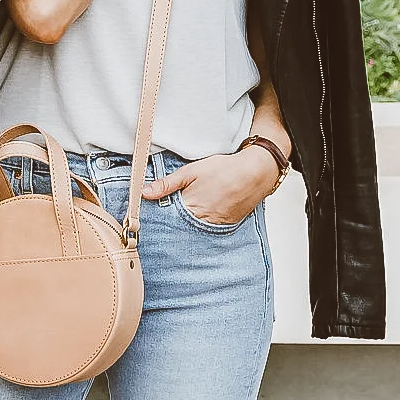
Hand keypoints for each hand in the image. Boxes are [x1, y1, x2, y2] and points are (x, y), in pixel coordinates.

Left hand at [141, 145, 280, 224]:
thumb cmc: (224, 169)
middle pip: (181, 227)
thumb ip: (166, 184)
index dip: (160, 218)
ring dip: (188, 226)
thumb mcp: (191, 172)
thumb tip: (144, 193)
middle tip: (165, 223)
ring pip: (195, 229)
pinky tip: (202, 217)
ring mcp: (216, 225)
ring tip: (187, 219)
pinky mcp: (227, 226)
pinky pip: (210, 229)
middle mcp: (202, 221)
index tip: (151, 220)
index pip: (168, 220)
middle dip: (173, 224)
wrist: (255, 173)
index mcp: (190, 208)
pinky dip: (203, 225)